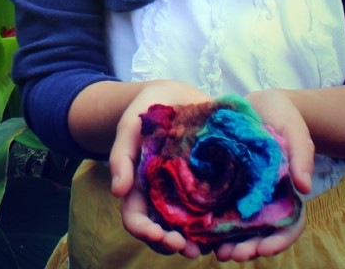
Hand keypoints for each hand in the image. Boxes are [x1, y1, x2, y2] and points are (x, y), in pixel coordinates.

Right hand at [109, 80, 212, 257]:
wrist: (178, 95)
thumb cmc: (149, 109)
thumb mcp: (131, 125)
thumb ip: (121, 154)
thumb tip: (117, 191)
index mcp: (139, 185)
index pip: (135, 217)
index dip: (144, 231)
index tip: (158, 234)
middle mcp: (161, 196)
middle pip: (161, 232)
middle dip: (172, 244)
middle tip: (189, 248)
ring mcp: (185, 195)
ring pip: (187, 230)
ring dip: (196, 243)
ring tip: (208, 248)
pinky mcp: (208, 189)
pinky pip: (211, 214)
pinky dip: (216, 228)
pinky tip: (227, 231)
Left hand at [200, 88, 314, 261]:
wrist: (258, 102)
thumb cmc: (283, 117)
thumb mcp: (295, 130)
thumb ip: (302, 155)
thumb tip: (305, 187)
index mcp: (286, 193)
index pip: (288, 225)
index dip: (277, 241)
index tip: (262, 250)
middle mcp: (265, 198)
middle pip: (259, 232)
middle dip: (247, 247)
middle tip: (230, 255)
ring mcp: (243, 192)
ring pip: (236, 224)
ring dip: (226, 240)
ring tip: (212, 250)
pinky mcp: (223, 181)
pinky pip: (216, 203)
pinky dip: (209, 217)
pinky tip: (194, 225)